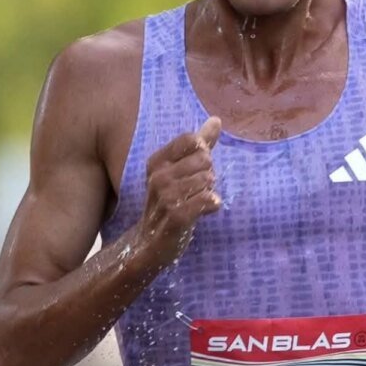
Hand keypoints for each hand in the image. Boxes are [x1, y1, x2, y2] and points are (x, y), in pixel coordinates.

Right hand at [137, 116, 222, 266]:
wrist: (148, 245)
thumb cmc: (167, 205)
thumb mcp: (179, 172)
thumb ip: (200, 145)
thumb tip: (217, 120)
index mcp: (157, 162)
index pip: (192, 140)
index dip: (203, 154)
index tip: (195, 171)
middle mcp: (158, 177)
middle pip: (204, 159)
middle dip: (208, 175)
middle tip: (196, 192)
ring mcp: (165, 197)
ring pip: (208, 180)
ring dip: (210, 192)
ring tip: (197, 203)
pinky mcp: (176, 217)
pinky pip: (206, 200)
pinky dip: (213, 204)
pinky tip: (208, 209)